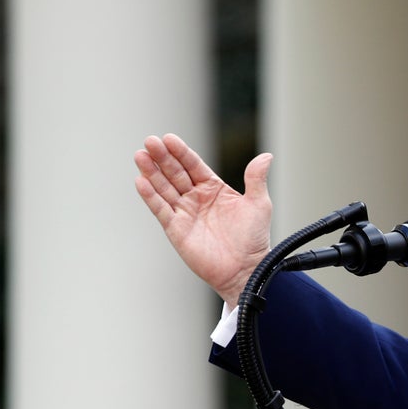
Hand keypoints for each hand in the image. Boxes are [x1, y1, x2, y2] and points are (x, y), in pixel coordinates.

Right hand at [134, 133, 273, 307]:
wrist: (246, 269)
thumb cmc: (254, 239)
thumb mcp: (258, 204)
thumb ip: (256, 179)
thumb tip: (266, 156)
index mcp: (214, 188)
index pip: (193, 165)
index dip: (181, 152)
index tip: (169, 138)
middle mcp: (196, 198)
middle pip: (175, 173)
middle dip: (162, 158)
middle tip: (150, 142)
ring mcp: (184, 213)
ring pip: (164, 188)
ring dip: (151, 172)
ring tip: (140, 156)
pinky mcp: (176, 229)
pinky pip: (161, 210)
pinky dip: (150, 196)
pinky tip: (141, 181)